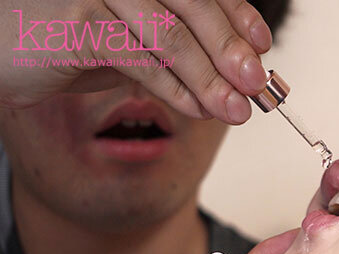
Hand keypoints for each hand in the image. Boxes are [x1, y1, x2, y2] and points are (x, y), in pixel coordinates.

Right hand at [1, 0, 271, 123]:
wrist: (2, 44)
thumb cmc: (68, 35)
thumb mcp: (132, 36)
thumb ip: (175, 49)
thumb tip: (232, 80)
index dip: (237, 15)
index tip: (264, 46)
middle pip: (193, 7)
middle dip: (231, 50)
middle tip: (257, 85)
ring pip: (171, 37)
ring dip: (210, 79)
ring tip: (236, 109)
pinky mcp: (76, 22)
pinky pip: (139, 61)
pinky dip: (175, 89)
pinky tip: (197, 108)